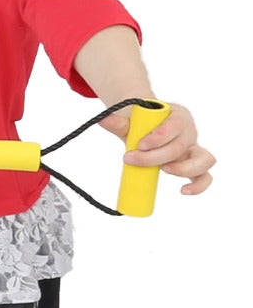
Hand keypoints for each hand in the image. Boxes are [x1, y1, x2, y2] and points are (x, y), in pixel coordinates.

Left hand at [98, 101, 214, 195]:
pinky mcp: (193, 165)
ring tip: (163, 170)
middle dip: (154, 156)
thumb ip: (119, 122)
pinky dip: (198, 185)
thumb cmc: (143, 125)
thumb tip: (102, 120)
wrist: (149, 128)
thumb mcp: (132, 122)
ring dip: (184, 168)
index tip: (139, 145)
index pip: (174, 125)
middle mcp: (189, 132)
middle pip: (179, 147)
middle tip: (130, 159)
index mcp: (178, 116)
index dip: (158, 137)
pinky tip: (183, 191)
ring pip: (204, 160)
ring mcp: (194, 150)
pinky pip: (204, 177)